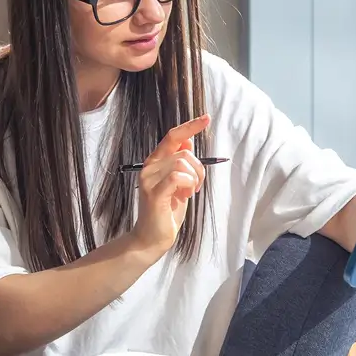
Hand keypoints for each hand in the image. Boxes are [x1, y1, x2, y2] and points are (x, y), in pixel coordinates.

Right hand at [131, 114, 208, 255]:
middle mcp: (150, 167)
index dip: (190, 126)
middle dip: (199, 170)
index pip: (173, 136)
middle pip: (184, 153)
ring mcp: (149, 179)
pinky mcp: (153, 192)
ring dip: (194, 179)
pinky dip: (188, 185)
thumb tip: (188, 141)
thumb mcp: (179, 183)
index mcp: (155, 162)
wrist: (152, 238)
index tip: (206, 118)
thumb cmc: (166, 211)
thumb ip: (181, 162)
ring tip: (188, 194)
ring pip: (183, 164)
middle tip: (195, 187)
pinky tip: (184, 196)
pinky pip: (178, 177)